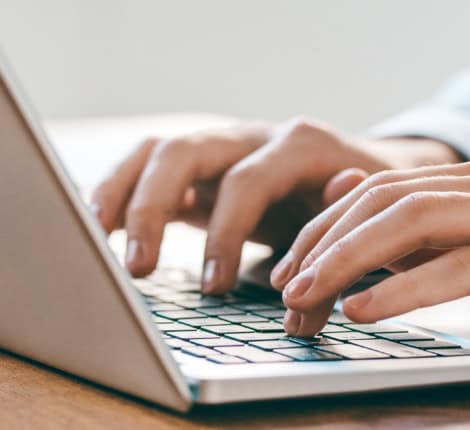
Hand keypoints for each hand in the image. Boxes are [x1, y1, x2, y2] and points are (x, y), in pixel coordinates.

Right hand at [88, 117, 461, 293]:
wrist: (373, 176)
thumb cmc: (367, 207)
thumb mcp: (365, 225)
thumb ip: (340, 249)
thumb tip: (312, 278)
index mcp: (299, 145)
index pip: (247, 181)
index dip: (226, 234)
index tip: (214, 287)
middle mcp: (252, 137)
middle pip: (184, 151)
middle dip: (153, 208)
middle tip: (139, 268)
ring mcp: (220, 148)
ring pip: (155, 152)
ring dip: (121, 193)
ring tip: (96, 240)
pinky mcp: (199, 170)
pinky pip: (146, 169)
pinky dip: (118, 194)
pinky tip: (95, 230)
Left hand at [271, 155, 469, 354]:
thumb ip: (459, 238)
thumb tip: (378, 233)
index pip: (386, 189)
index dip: (328, 226)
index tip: (290, 267)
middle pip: (386, 199)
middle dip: (322, 242)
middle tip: (281, 288)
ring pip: (414, 223)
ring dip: (347, 261)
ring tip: (303, 297)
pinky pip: (464, 268)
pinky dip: (404, 289)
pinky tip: (365, 310)